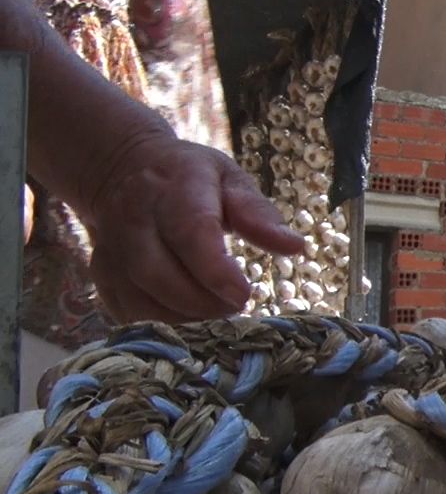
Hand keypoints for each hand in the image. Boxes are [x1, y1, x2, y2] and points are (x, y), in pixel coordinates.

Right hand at [74, 131, 302, 323]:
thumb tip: (296, 247)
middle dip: (201, 301)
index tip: (243, 295)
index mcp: (175, 188)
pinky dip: (158, 324)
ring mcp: (111, 248)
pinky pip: (124, 310)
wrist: (123, 170)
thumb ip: (259, 214)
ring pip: (139, 297)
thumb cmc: (190, 178)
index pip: (190, 232)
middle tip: (236, 308)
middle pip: (158, 272)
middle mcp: (134, 218)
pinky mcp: (100, 273)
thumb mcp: (230, 179)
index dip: (215, 270)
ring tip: (217, 315)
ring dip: (182, 318)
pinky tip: (187, 319)